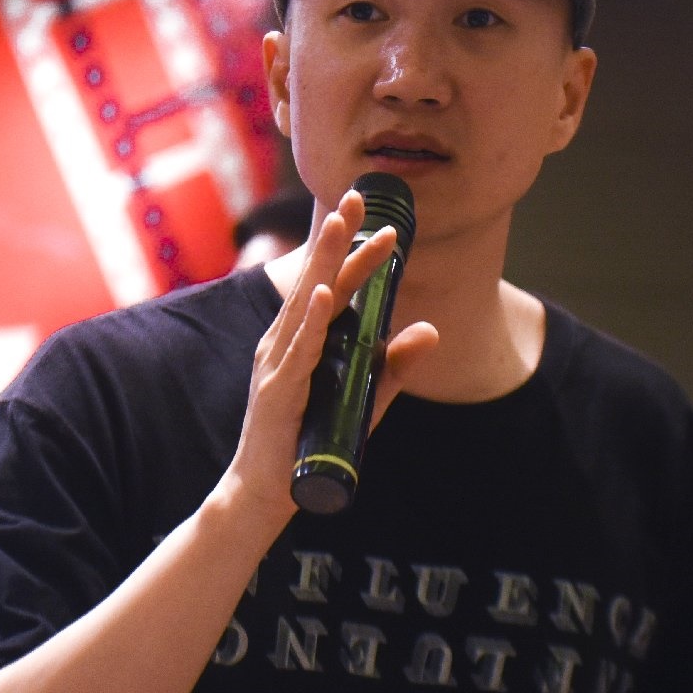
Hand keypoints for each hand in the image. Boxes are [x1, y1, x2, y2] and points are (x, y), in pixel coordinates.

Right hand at [215, 189, 439, 532]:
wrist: (263, 494)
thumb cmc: (309, 443)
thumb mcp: (364, 398)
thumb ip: (393, 364)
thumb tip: (430, 329)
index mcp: (301, 338)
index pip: (330, 284)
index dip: (350, 249)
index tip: (371, 213)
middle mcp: (284, 341)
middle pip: (315, 280)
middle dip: (336, 237)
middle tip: (356, 197)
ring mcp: (277, 363)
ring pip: (306, 304)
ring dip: (326, 263)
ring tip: (342, 226)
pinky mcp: (278, 390)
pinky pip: (300, 350)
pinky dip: (313, 321)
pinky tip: (327, 295)